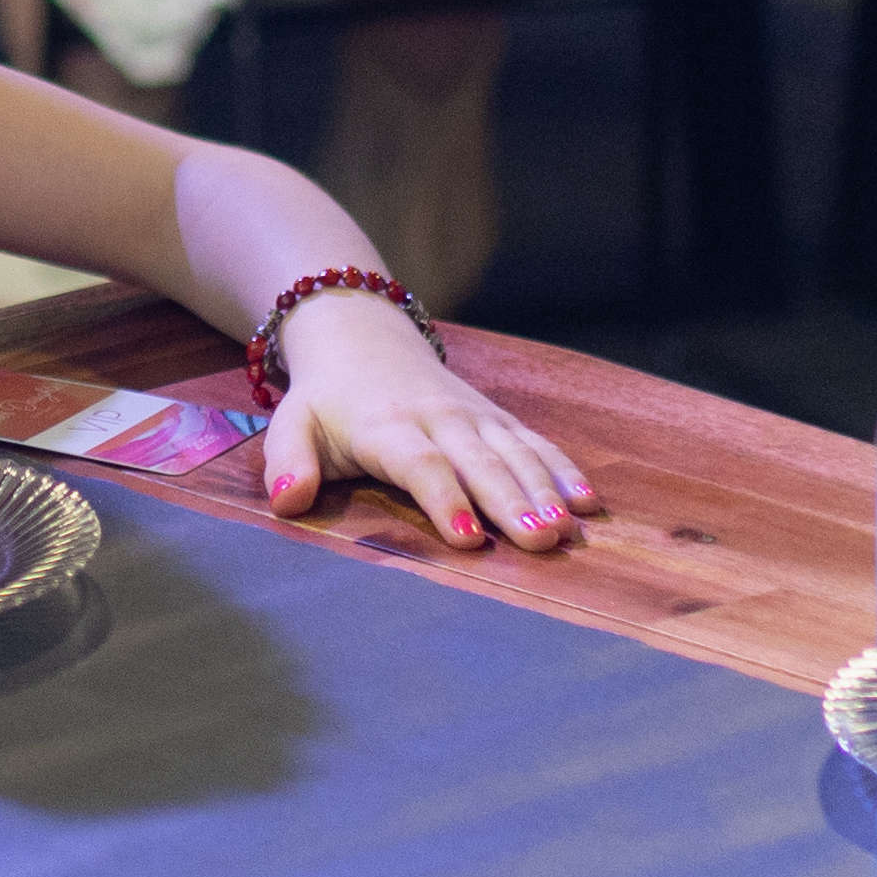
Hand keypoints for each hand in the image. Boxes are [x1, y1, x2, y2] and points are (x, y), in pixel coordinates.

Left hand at [255, 292, 586, 551]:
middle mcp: (439, 419)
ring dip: (545, 489)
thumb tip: (288, 500)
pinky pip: (535, 443)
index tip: (466, 537)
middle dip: (511, 501)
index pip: (421, 465)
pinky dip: (563, 469)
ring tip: (569, 526)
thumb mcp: (292, 424)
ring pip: (515, 453)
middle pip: (480, 463)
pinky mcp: (496, 418)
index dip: (444, 499)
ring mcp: (474, 417)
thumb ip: (288, 462)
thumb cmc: (326, 401)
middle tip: (541, 537)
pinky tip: (589, 502)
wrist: (363, 338)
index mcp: (387, 427)